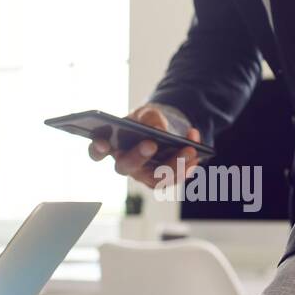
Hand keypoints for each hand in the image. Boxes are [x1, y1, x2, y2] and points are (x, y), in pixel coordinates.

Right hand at [86, 104, 202, 188]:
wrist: (164, 132)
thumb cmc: (147, 122)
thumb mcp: (147, 113)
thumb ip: (149, 119)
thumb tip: (158, 131)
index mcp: (113, 147)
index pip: (97, 152)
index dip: (97, 149)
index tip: (103, 142)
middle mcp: (125, 165)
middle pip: (126, 167)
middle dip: (138, 156)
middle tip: (151, 144)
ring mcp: (143, 176)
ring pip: (155, 178)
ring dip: (173, 165)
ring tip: (190, 149)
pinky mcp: (162, 181)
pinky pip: (175, 178)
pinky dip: (188, 164)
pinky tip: (197, 149)